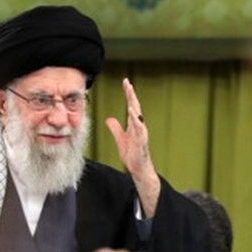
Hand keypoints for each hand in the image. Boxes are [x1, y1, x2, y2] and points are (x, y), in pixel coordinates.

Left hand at [105, 78, 159, 217]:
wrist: (139, 169)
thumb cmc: (132, 155)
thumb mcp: (120, 140)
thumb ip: (115, 129)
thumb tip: (109, 119)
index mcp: (133, 125)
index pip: (131, 106)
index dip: (128, 94)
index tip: (125, 82)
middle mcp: (139, 126)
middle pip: (135, 107)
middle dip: (131, 94)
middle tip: (127, 82)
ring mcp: (141, 133)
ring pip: (138, 116)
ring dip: (134, 104)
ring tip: (130, 93)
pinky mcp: (141, 141)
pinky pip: (139, 128)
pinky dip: (136, 120)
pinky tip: (133, 112)